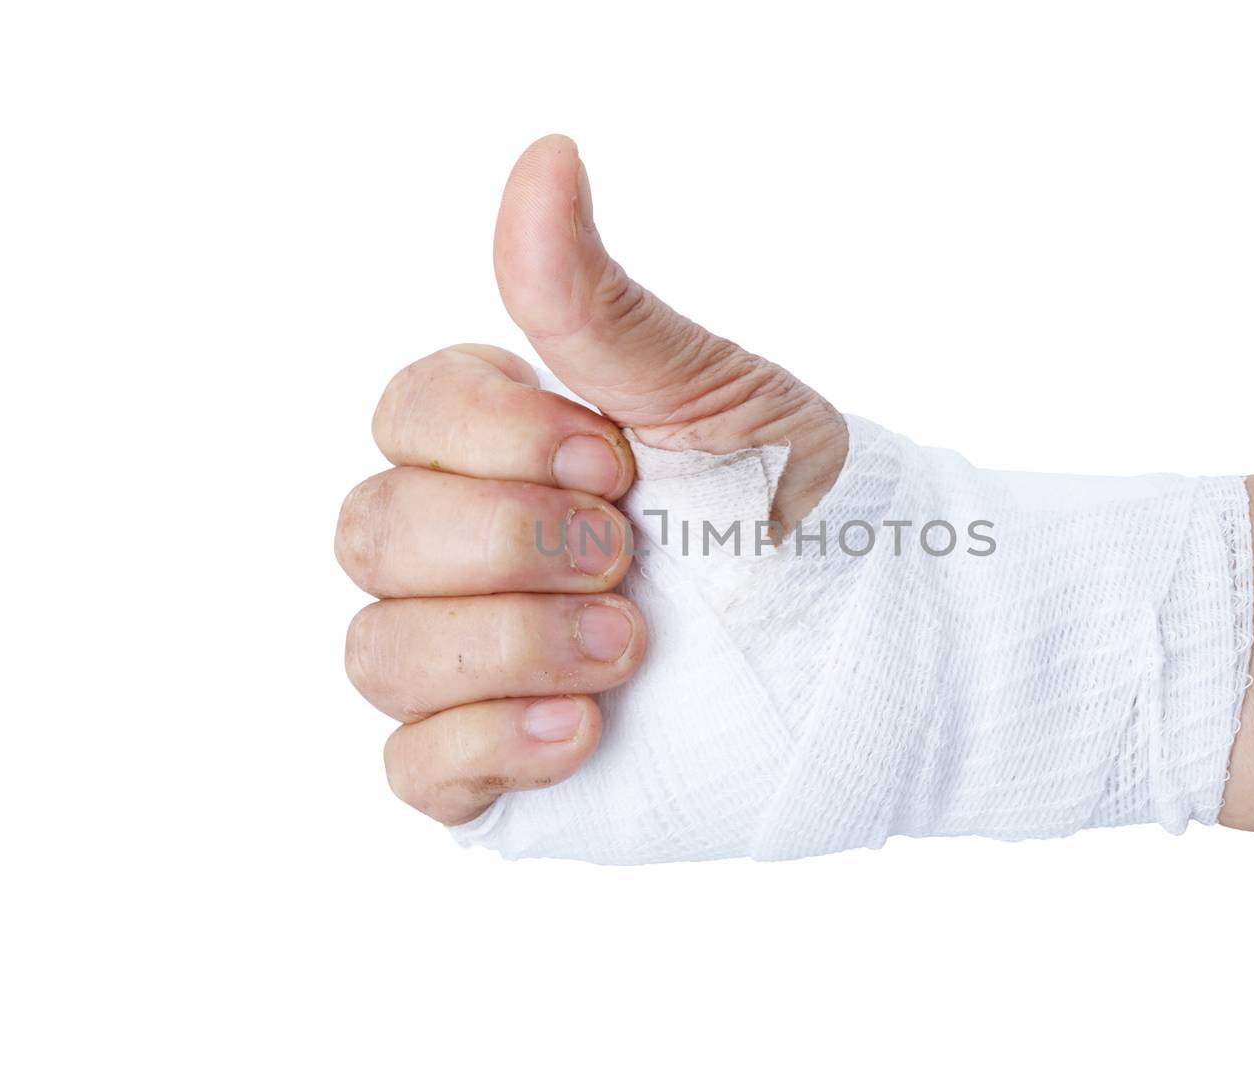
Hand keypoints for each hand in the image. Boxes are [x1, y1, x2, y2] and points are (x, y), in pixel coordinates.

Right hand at [336, 135, 846, 823]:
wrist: (882, 645)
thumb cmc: (797, 504)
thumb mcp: (707, 395)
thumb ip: (599, 304)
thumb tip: (545, 157)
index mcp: (507, 447)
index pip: (405, 415)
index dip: (494, 440)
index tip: (616, 461)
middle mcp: (471, 551)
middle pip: (372, 534)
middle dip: (508, 546)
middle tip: (629, 559)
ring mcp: (474, 664)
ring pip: (379, 654)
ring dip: (506, 647)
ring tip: (631, 654)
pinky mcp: (496, 768)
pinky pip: (412, 769)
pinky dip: (484, 745)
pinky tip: (583, 732)